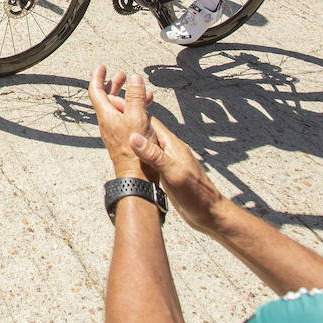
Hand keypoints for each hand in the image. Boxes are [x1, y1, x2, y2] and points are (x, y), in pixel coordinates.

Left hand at [87, 66, 154, 178]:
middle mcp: (107, 122)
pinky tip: (146, 110)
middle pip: (106, 98)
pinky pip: (125, 119)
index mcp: (106, 115)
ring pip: (118, 108)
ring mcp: (114, 131)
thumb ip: (136, 96)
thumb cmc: (135, 149)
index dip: (98, 76)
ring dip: (127, 97)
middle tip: (122, 75)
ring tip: (140, 90)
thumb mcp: (137, 117)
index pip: (95, 90)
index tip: (102, 67)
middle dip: (114, 84)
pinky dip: (134, 110)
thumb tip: (134, 78)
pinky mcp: (123, 139)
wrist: (136, 176)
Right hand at [123, 106, 226, 232]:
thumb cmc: (197, 195)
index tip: (118, 107)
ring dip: (134, 140)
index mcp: (173, 146)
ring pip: (147, 146)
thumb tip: (134, 137)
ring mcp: (169, 162)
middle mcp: (170, 151)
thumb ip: (155, 155)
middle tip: (113, 119)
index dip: (134, 114)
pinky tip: (130, 158)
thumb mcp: (174, 173)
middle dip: (131, 125)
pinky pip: (149, 159)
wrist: (210, 214)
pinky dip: (138, 155)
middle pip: (148, 132)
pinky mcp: (167, 173)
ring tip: (116, 136)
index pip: (151, 123)